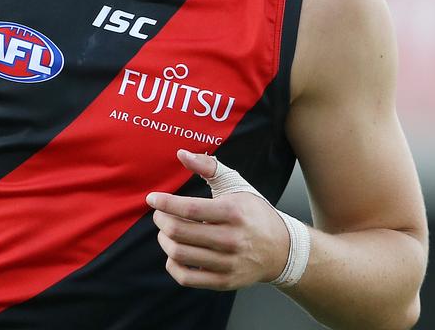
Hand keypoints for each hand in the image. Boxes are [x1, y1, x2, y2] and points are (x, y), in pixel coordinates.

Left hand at [146, 149, 289, 290]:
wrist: (282, 249)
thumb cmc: (254, 213)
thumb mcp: (236, 185)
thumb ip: (209, 167)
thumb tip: (181, 154)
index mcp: (233, 212)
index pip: (190, 209)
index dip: (165, 203)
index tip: (152, 198)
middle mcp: (231, 239)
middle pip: (180, 232)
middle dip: (161, 221)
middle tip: (159, 215)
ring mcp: (228, 263)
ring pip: (180, 254)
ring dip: (164, 241)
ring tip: (166, 232)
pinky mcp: (224, 281)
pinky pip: (187, 278)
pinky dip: (172, 265)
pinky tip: (175, 253)